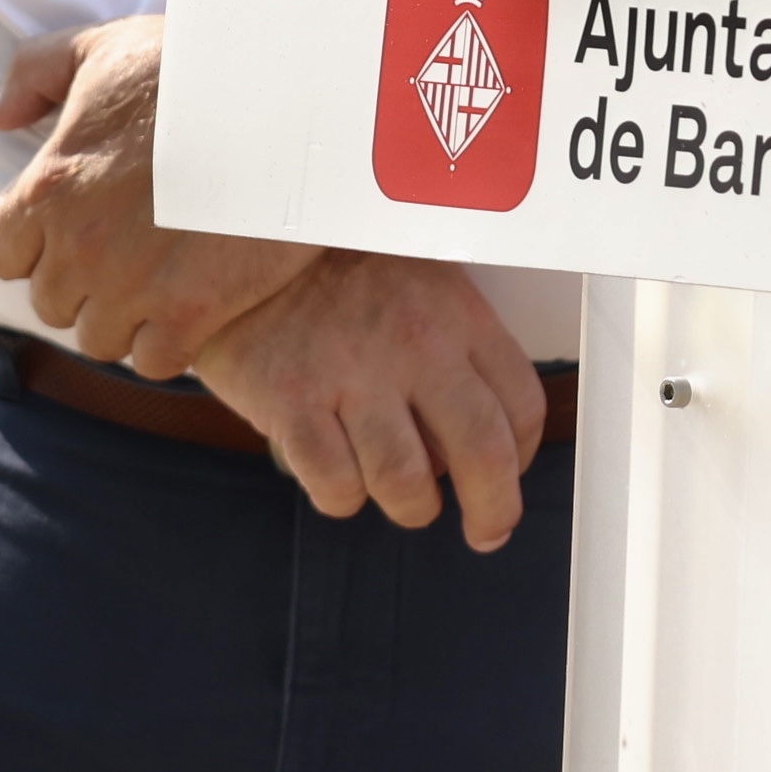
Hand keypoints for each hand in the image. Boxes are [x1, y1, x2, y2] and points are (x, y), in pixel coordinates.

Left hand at [0, 19, 311, 376]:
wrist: (288, 101)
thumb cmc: (197, 67)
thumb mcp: (106, 47)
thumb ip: (35, 73)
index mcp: (48, 188)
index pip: (4, 255)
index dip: (37, 248)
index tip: (75, 232)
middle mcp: (78, 248)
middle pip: (53, 302)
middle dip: (86, 283)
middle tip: (131, 253)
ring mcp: (132, 288)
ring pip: (99, 338)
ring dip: (125, 318)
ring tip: (162, 285)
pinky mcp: (192, 313)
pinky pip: (154, 361)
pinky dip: (170, 345)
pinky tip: (195, 309)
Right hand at [185, 251, 554, 546]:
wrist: (245, 240)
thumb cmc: (340, 271)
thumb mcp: (422, 283)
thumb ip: (457, 348)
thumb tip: (477, 439)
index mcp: (457, 315)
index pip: (522, 404)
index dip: (525, 455)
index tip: (511, 472)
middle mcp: (414, 345)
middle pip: (482, 453)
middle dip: (494, 509)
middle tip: (487, 531)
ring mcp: (351, 374)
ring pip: (407, 482)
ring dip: (413, 508)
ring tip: (407, 501)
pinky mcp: (290, 399)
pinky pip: (334, 485)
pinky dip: (344, 499)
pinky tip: (342, 480)